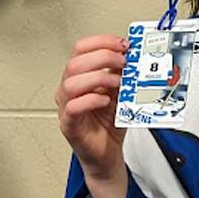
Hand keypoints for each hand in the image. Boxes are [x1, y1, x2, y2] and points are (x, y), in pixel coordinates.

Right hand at [56, 35, 129, 197]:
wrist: (107, 155)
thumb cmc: (108, 125)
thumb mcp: (120, 93)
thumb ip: (122, 76)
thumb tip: (132, 57)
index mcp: (79, 76)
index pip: (81, 49)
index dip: (101, 42)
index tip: (122, 44)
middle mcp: (69, 89)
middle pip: (76, 63)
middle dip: (103, 57)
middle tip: (123, 62)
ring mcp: (66, 107)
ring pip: (71, 83)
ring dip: (98, 78)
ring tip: (117, 83)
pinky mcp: (69, 124)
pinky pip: (72, 107)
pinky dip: (90, 100)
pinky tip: (105, 100)